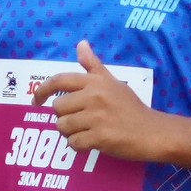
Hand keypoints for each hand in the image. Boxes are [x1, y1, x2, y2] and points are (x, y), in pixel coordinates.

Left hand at [39, 41, 166, 162]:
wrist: (153, 131)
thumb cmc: (130, 107)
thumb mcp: (113, 82)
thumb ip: (93, 66)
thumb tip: (80, 44)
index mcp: (96, 82)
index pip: (59, 80)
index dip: (42, 90)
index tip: (36, 101)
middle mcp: (94, 96)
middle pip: (57, 108)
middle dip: (65, 117)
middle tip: (83, 120)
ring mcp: (97, 117)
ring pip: (62, 126)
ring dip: (71, 132)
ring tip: (89, 130)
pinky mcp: (99, 137)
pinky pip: (73, 143)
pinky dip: (79, 146)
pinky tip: (93, 141)